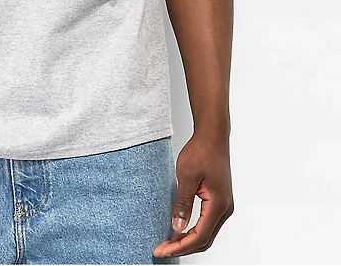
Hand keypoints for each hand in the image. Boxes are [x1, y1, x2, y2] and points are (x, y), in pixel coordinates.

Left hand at [153, 131, 233, 258]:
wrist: (212, 136)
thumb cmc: (202, 151)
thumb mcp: (187, 176)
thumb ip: (183, 203)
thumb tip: (177, 227)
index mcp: (218, 204)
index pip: (200, 236)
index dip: (180, 247)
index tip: (162, 250)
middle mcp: (225, 209)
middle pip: (204, 239)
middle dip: (183, 248)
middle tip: (161, 249)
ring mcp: (223, 205)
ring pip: (206, 233)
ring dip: (188, 240)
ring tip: (168, 242)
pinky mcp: (219, 201)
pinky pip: (207, 223)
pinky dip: (193, 231)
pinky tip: (180, 230)